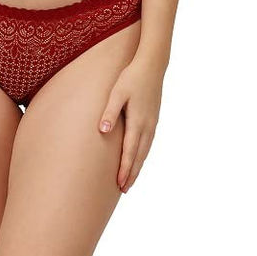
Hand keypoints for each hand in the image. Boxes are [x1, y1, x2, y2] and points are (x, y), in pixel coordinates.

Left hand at [98, 57, 163, 192]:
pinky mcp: (153, 120)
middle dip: (131, 174)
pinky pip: (148, 144)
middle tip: (124, 190)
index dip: (124, 169)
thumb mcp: (117, 92)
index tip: (120, 184)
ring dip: (137, 167)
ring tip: (129, 180)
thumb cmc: (131, 77)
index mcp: (137, 121)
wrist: (153, 65)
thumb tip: (103, 130)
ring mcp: (152, 123)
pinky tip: (138, 159)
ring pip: (145, 151)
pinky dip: (142, 156)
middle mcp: (147, 126)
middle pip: (139, 156)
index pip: (129, 151)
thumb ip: (110, 111)